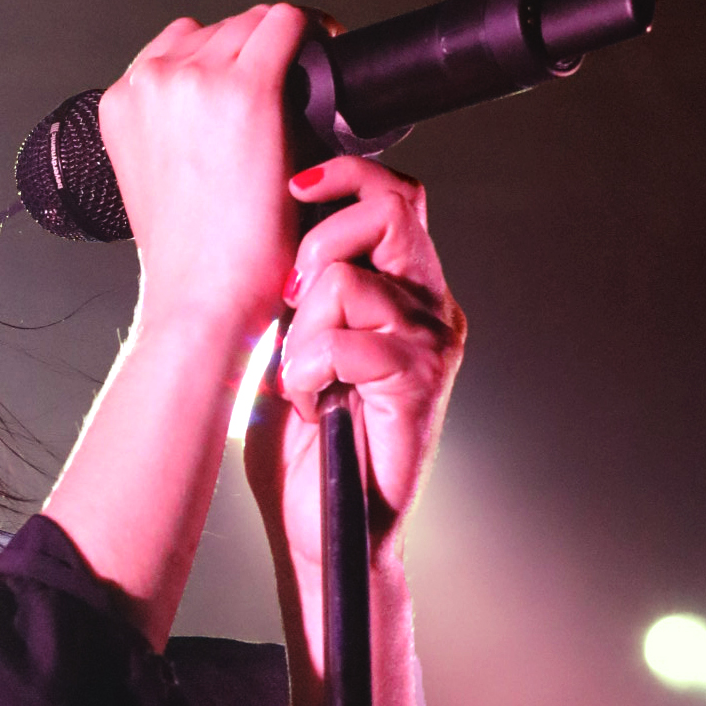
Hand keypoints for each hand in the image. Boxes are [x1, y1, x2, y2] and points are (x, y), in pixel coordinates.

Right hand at [96, 2, 311, 348]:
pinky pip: (290, 24)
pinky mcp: (248, 89)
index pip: (178, 46)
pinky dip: (314, 33)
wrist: (204, 301)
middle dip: (256, 52)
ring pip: (255, 23)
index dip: (224, 58)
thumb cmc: (193, 261)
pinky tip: (328, 53)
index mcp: (121, 105)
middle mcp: (152, 83)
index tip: (254, 74)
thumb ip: (175, 136)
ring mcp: (197, 81)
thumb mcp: (160, 183)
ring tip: (311, 81)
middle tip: (292, 86)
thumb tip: (220, 118)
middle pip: (220, 30)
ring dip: (284, 48)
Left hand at [243, 157, 465, 586]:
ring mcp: (433, 343)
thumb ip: (304, 285)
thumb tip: (273, 227)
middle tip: (291, 296)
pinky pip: (347, 340)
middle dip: (320, 240)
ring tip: (303, 377)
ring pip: (347, 279)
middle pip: (391, 210)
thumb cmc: (306, 444)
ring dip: (302, 330)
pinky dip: (309, 370)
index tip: (295, 189)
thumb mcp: (295, 341)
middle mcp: (432, 308)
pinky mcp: (420, 381)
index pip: (396, 196)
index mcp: (408, 292)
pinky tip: (311, 402)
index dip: (345, 178)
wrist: (327, 526)